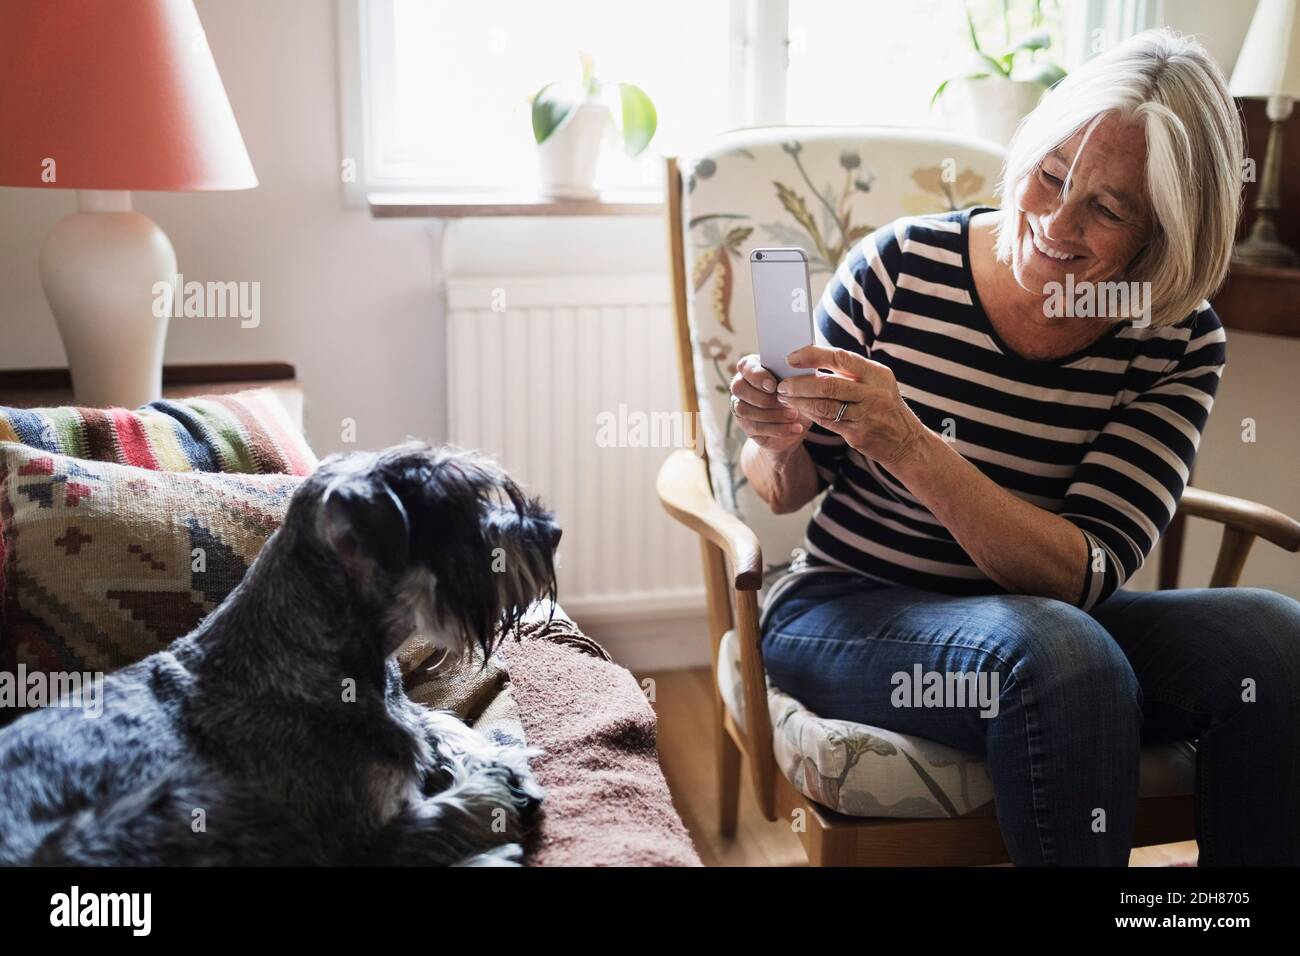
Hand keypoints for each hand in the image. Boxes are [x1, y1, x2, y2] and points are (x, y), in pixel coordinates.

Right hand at [728, 354, 811, 454]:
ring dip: (772, 414)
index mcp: (753, 367)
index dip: (757, 376)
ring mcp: (741, 405)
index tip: (773, 386)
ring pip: (744, 409)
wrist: (800, 420)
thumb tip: (796, 373)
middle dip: (762, 397)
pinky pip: (755, 427)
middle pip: (738, 388)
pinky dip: (777, 428)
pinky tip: (795, 427)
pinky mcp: (746, 425)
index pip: (745, 366)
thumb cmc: (798, 392)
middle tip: (784, 402)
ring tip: (794, 415)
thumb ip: (794, 374)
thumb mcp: (801, 382)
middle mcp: (742, 385)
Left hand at [774, 345, 924, 465]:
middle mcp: (873, 393)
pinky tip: (798, 410)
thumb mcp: (876, 383)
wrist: (906, 441)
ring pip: (824, 406)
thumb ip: (850, 372)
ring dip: (799, 401)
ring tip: (784, 397)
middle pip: (828, 385)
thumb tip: (811, 358)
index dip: (813, 356)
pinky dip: (810, 414)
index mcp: (877, 373)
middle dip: (799, 384)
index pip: (840, 357)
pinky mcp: (859, 434)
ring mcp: (867, 415)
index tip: (791, 358)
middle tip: (782, 384)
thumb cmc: (883, 406)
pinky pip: (827, 422)